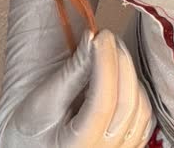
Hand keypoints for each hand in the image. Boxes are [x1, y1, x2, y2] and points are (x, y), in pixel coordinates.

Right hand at [0, 28, 155, 146]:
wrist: (29, 146)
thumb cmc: (30, 130)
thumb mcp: (43, 102)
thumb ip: (71, 74)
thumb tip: (92, 39)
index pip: (103, 103)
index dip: (106, 64)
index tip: (101, 36)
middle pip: (127, 104)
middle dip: (120, 63)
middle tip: (107, 38)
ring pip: (141, 109)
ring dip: (130, 76)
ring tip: (112, 54)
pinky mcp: (129, 146)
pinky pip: (145, 118)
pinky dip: (137, 92)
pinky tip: (121, 75)